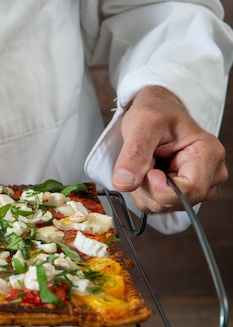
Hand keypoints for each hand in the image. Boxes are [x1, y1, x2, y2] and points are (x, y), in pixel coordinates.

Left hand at [111, 86, 227, 212]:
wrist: (156, 113)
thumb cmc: (155, 113)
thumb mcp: (142, 125)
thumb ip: (134, 154)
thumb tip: (124, 183)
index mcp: (207, 153)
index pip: (190, 189)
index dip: (161, 188)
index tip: (146, 172)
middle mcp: (209, 173)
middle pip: (175, 201)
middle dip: (148, 187)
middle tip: (143, 160)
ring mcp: (197, 186)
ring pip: (162, 206)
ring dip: (144, 189)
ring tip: (147, 162)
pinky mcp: (181, 193)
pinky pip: (155, 205)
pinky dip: (143, 192)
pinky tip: (146, 172)